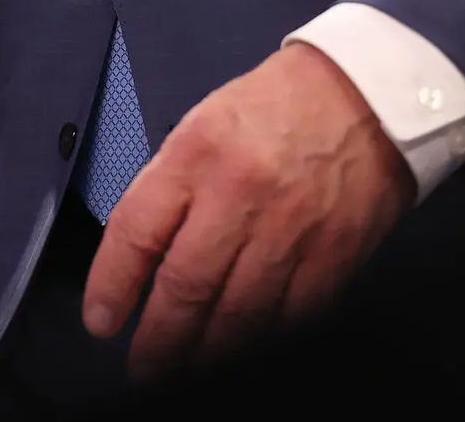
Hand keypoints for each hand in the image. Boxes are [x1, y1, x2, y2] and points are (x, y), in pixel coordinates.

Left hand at [81, 42, 412, 380]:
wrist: (364, 94)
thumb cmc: (270, 107)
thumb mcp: (201, 126)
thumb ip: (170, 187)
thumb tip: (142, 257)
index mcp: (196, 154)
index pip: (138, 231)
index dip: (112, 284)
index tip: (100, 322)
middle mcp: (239, 194)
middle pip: (186, 286)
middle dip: (159, 340)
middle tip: (143, 370)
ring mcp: (291, 228)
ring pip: (239, 312)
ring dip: (208, 353)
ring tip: (185, 371)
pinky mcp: (335, 254)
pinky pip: (291, 314)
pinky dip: (263, 340)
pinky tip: (243, 348)